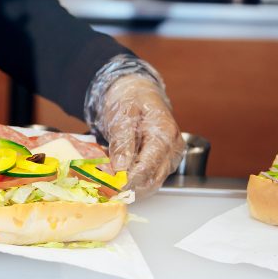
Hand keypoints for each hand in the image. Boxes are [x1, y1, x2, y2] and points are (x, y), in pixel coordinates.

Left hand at [93, 74, 184, 198]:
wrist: (138, 92)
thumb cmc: (131, 99)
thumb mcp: (122, 115)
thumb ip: (122, 142)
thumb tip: (120, 168)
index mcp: (165, 133)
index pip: (147, 166)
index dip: (127, 180)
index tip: (109, 186)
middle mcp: (173, 149)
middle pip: (152, 180)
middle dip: (127, 186)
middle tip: (104, 186)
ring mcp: (170, 157)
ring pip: (151, 183)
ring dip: (129, 185)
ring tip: (108, 178)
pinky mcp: (164, 162)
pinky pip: (148, 178)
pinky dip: (133, 180)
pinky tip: (117, 174)